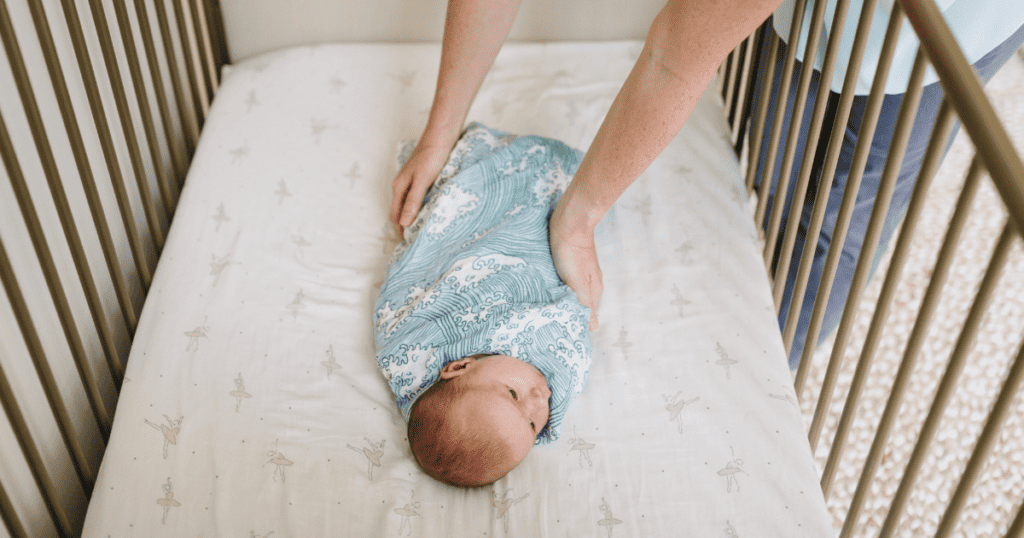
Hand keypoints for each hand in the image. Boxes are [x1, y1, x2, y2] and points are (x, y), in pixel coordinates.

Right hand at [390, 141, 452, 232]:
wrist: (441, 137)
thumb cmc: (431, 157)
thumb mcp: (422, 181)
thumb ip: (413, 201)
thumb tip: (404, 223)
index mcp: (399, 187)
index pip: (395, 215)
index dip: (401, 230)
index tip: (411, 243)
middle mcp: (403, 186)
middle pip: (401, 211)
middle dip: (407, 226)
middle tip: (419, 240)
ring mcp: (412, 182)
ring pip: (411, 205)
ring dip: (415, 217)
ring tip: (426, 230)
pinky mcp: (423, 179)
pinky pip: (420, 198)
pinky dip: (423, 207)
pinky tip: (432, 212)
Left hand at [549, 200, 601, 330]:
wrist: (569, 223)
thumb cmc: (573, 254)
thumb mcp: (578, 283)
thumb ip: (585, 305)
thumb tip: (594, 328)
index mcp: (594, 290)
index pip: (588, 314)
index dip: (576, 323)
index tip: (561, 331)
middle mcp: (589, 283)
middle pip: (580, 304)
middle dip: (567, 312)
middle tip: (550, 322)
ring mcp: (580, 272)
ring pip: (571, 292)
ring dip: (561, 300)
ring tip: (545, 309)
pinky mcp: (569, 263)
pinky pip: (563, 281)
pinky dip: (556, 287)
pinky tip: (546, 290)